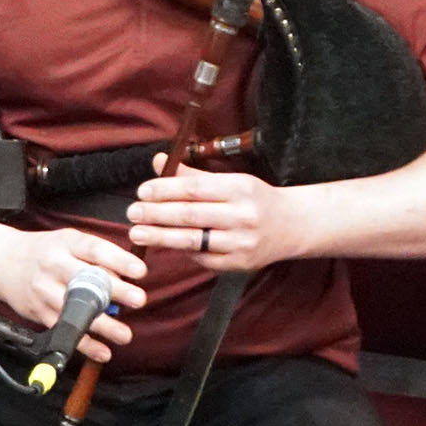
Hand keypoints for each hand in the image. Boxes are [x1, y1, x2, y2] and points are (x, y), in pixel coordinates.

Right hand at [0, 228, 145, 363]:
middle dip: (114, 291)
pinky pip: (65, 330)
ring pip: (76, 310)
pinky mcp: (39, 312)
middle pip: (86, 280)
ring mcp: (44, 290)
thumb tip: (128, 275)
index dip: (119, 261)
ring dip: (103, 325)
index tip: (139, 272)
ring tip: (124, 334)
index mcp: (65, 243)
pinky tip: (102, 351)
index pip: (95, 250)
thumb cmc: (43, 251)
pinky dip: (85, 344)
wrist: (0, 262)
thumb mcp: (67, 241)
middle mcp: (53, 266)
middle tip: (138, 300)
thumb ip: (96, 255)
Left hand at [126, 153, 302, 271]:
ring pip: (193, 240)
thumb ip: (192, 175)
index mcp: (240, 189)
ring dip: (160, 237)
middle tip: (132, 213)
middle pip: (190, 216)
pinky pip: (202, 258)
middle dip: (156, 214)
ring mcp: (241, 243)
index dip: (164, 190)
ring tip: (137, 232)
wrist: (292, 226)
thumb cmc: (254, 199)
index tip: (142, 191)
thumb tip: (158, 161)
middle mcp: (243, 216)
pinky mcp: (239, 264)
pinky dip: (181, 251)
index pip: (194, 189)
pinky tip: (165, 244)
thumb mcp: (230, 180)